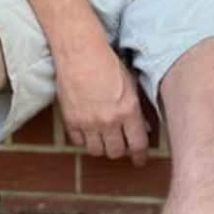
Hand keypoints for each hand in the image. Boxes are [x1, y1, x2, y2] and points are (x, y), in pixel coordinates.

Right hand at [54, 38, 149, 165]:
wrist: (80, 53)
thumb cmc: (108, 63)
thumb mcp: (131, 84)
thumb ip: (136, 109)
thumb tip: (142, 127)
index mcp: (128, 110)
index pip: (137, 144)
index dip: (140, 155)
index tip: (140, 159)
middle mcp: (109, 121)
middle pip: (115, 152)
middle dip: (121, 150)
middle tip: (122, 145)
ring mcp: (88, 123)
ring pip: (97, 151)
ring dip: (102, 146)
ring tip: (105, 138)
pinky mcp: (71, 121)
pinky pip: (78, 142)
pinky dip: (85, 140)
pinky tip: (89, 130)